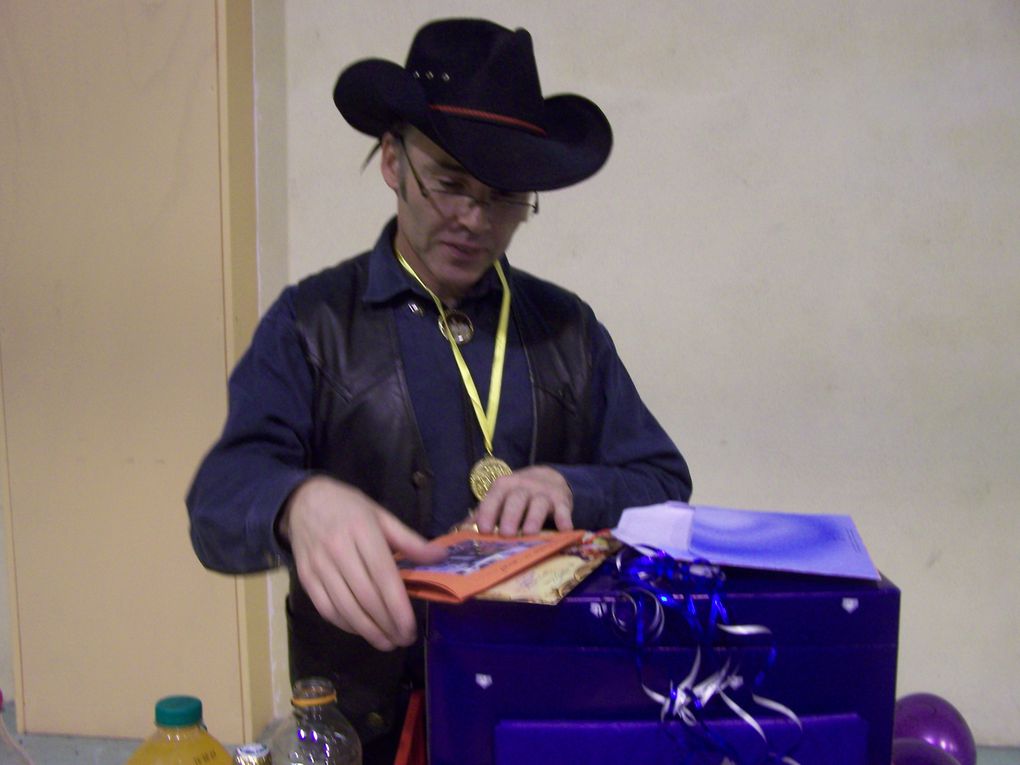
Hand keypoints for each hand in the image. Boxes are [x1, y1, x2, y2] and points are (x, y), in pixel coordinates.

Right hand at [278, 476, 445, 650]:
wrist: (302, 501)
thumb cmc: (349, 507)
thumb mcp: (381, 515)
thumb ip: (409, 540)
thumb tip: (440, 557)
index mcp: (363, 532)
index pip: (384, 577)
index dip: (398, 608)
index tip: (411, 628)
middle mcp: (339, 550)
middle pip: (366, 597)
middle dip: (387, 625)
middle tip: (403, 639)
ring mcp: (319, 566)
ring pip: (345, 608)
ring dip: (367, 631)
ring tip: (386, 642)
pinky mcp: (305, 577)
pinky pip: (326, 608)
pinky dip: (345, 625)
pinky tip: (361, 630)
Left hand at [473, 465, 572, 535]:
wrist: (547, 478)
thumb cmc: (516, 495)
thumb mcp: (498, 500)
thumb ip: (480, 515)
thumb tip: (456, 533)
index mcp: (503, 486)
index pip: (493, 498)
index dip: (488, 513)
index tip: (484, 529)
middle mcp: (522, 487)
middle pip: (515, 500)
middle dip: (510, 516)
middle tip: (506, 534)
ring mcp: (542, 493)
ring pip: (538, 504)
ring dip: (533, 518)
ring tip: (529, 533)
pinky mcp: (561, 500)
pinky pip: (563, 509)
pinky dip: (564, 518)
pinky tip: (565, 529)